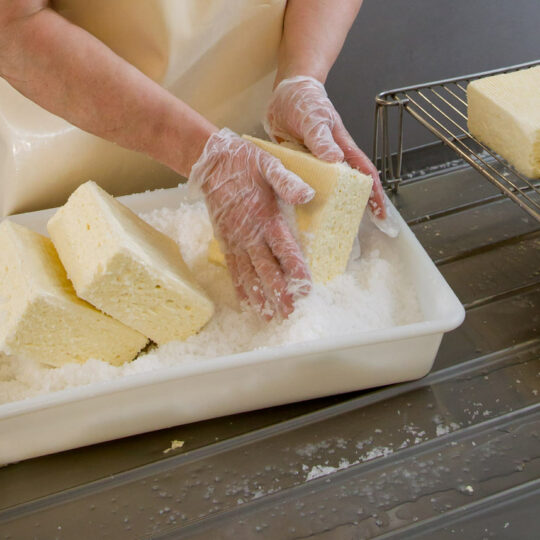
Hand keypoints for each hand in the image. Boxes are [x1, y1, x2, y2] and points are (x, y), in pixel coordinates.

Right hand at [189, 128, 313, 318]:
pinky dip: (240, 288)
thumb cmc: (244, 163)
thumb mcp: (269, 164)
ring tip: (269, 316)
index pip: (284, 249)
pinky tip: (247, 303)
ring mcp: (235, 241)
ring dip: (260, 297)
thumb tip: (307, 195)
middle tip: (290, 312)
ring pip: (249, 275)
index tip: (306, 287)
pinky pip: (233, 270)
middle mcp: (250, 234)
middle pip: (267, 270)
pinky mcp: (225, 242)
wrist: (211, 162)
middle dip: (279, 293)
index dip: (296, 269)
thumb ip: (287, 182)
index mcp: (265, 217)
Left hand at [265, 75, 385, 218]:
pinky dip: (303, 197)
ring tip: (323, 228)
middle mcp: (330, 159)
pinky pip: (303, 185)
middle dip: (351, 207)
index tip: (381, 214)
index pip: (364, 173)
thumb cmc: (306, 100)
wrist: (286, 92)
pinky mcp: (298, 165)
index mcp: (342, 148)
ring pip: (323, 190)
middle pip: (345, 187)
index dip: (374, 194)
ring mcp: (314, 164)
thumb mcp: (314, 118)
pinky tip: (296, 212)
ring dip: (324, 206)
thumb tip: (334, 159)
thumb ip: (321, 138)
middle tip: (349, 229)